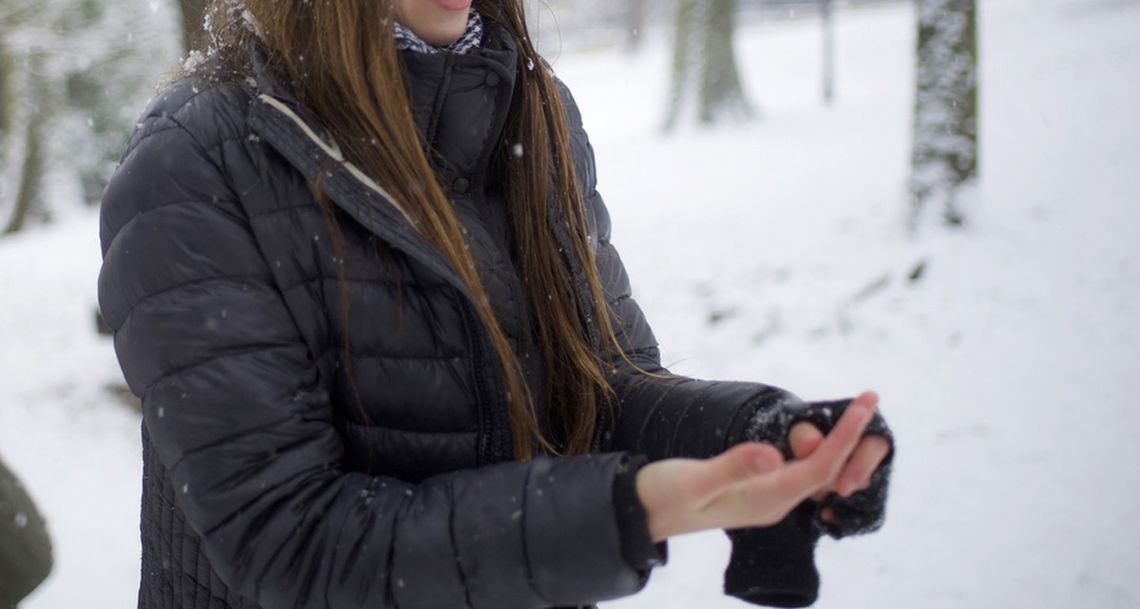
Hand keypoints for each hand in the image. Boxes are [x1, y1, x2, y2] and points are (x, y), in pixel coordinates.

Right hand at [635, 399, 875, 541]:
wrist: (640, 514)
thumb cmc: (663, 494)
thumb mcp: (694, 478)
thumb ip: (733, 466)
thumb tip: (773, 454)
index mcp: (766, 500)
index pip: (821, 467)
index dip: (847, 435)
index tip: (866, 401)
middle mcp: (774, 503)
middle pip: (830, 473)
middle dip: (855, 439)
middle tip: (870, 399)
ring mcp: (766, 499)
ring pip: (817, 472)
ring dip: (839, 444)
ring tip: (854, 410)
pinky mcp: (755, 491)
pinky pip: (800, 471)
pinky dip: (817, 450)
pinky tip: (816, 432)